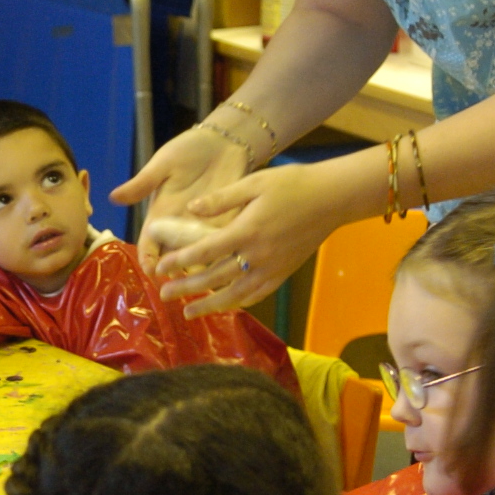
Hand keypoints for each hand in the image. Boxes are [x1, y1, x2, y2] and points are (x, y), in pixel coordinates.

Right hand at [114, 127, 253, 277]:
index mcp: (161, 213)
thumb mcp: (163, 164)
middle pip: (173, 256)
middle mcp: (182, 225)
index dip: (148, 258)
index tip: (150, 270)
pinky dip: (224, 254)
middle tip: (176, 283)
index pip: (150, 242)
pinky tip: (226, 262)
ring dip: (199, 267)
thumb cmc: (189, 150)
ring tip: (201, 277)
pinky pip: (224, 244)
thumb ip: (142, 183)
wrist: (224, 141)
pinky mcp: (229, 221)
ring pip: (199, 255)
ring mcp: (205, 226)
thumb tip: (113, 198)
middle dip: (173, 272)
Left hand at [159, 159, 358, 315]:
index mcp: (246, 231)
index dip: (180, 262)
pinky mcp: (284, 273)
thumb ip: (221, 199)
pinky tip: (226, 307)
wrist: (333, 198)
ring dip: (209, 304)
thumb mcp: (254, 182)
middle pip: (215, 277)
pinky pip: (258, 294)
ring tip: (188, 311)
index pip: (204, 252)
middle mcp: (257, 255)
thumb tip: (190, 209)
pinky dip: (239, 303)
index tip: (160, 269)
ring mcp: (272, 267)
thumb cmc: (293, 185)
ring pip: (235, 294)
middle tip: (163, 295)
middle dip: (187, 288)